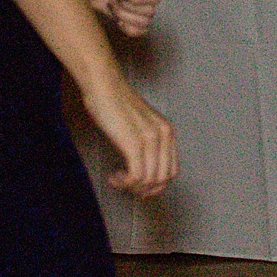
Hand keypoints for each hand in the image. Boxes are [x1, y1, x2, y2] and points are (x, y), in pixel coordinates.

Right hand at [82, 74, 176, 197]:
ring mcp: (151, 140)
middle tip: (126, 185)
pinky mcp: (135, 143)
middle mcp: (164, 136)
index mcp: (168, 132)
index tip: (137, 184)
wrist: (104, 86)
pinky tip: (114, 176)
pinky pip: (137, 176)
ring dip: (132, 187)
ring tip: (117, 179)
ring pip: (150, 181)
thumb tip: (142, 168)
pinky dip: (124, 183)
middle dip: (144, 190)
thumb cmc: (115, 104)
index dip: (155, 184)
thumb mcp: (140, 125)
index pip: (172, 171)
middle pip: (163, 180)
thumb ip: (147, 143)